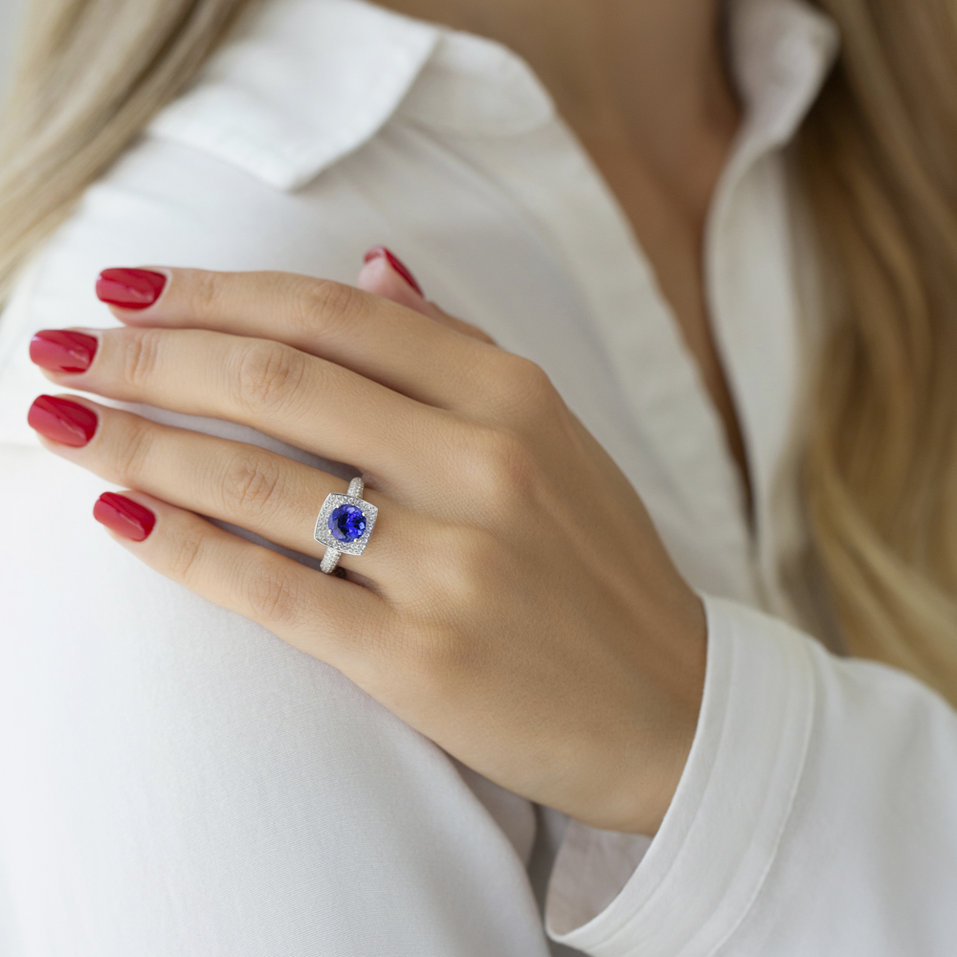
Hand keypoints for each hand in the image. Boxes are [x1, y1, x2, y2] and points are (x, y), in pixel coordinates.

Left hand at [27, 251, 706, 835]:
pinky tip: (117, 514)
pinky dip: (181, 547)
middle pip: (278, 381)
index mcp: (514, 395)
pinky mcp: (422, 659)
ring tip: (59, 420)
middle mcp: (483, 465)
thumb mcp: (555, 435)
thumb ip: (459, 349)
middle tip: (65, 348)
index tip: (130, 291)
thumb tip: (374, 264)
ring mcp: (454, 564)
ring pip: (257, 481)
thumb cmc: (601, 567)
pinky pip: (273, 589)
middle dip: (151, 357)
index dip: (215, 292)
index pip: (332, 315)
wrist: (671, 705)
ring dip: (138, 441)